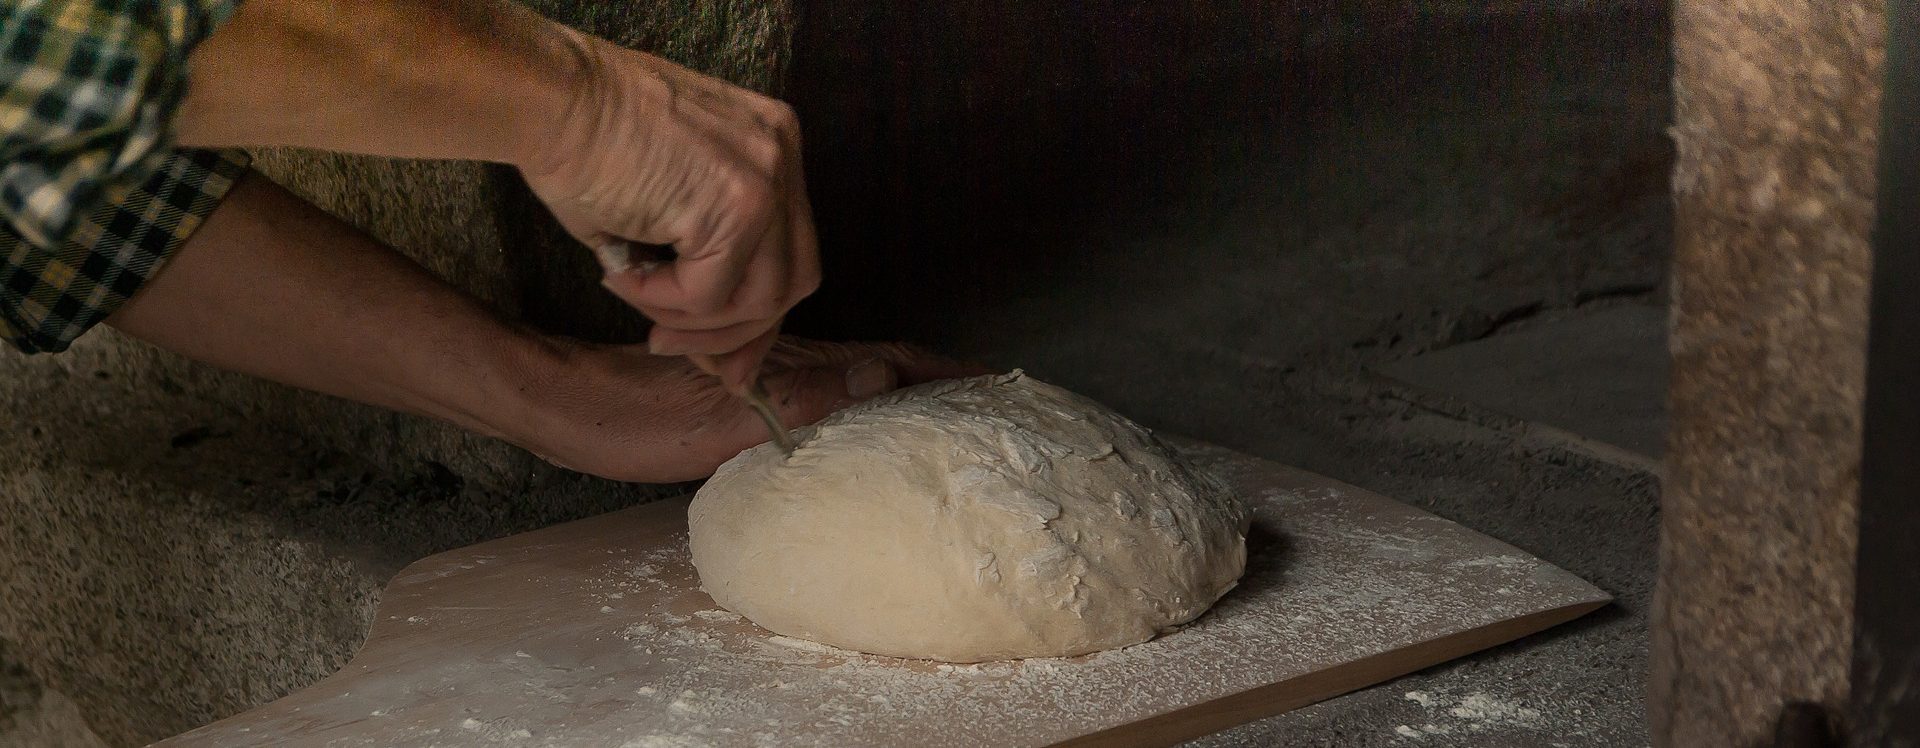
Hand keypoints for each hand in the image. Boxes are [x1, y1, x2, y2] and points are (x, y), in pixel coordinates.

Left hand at [512, 337, 990, 482]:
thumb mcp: (725, 416)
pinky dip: (870, 401)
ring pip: (863, 376)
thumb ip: (807, 397)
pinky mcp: (753, 390)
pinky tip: (873, 426)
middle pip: (891, 365)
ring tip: (955, 418)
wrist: (570, 406)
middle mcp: (795, 361)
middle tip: (999, 406)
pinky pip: (832, 393)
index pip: (895, 359)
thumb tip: (888, 373)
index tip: (1002, 385)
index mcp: (797, 363)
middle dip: (947, 380)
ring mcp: (776, 373)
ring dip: (912, 391)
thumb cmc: (637, 418)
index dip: (949, 371)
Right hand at [521, 36, 819, 393]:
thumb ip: (705, 265)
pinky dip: (662, 300)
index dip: (756, 313)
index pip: (793, 252)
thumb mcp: (666, 204)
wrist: (552, 99)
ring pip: (760, 299)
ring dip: (693, 319)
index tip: (722, 355)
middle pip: (794, 281)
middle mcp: (782, 157)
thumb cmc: (586, 143)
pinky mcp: (735, 206)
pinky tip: (622, 275)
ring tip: (637, 297)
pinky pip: (711, 293)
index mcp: (773, 146)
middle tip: (672, 344)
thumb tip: (726, 363)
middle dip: (735, 332)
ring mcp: (767, 180)